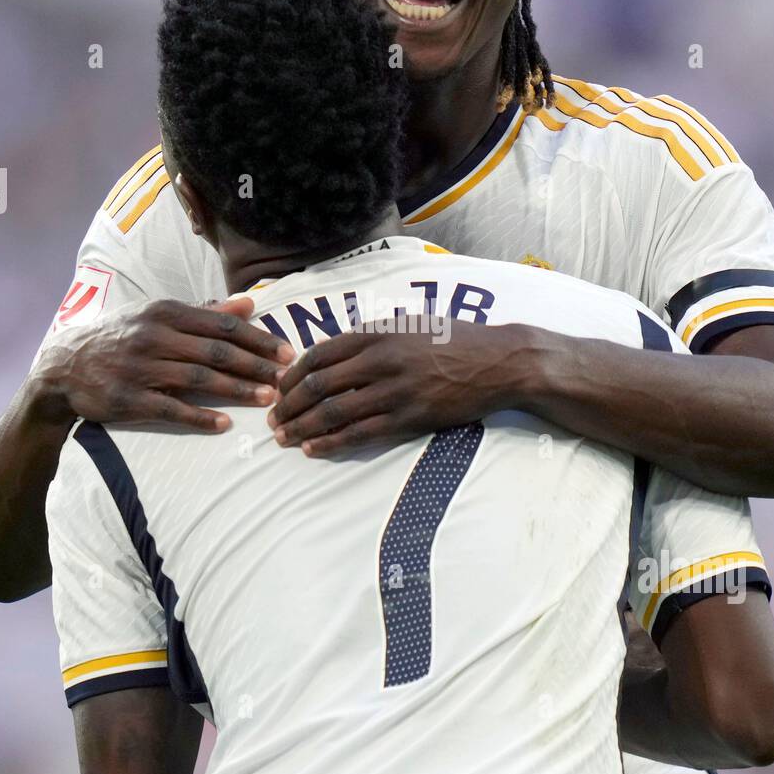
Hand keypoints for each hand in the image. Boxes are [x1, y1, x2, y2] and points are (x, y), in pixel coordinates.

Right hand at [31, 297, 294, 431]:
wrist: (64, 364)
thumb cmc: (120, 336)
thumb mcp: (157, 315)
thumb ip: (205, 312)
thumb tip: (248, 305)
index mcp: (165, 312)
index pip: (223, 325)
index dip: (259, 339)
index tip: (287, 351)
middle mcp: (154, 336)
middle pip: (216, 350)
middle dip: (256, 364)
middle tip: (286, 377)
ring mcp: (140, 367)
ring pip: (199, 378)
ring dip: (237, 389)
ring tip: (267, 399)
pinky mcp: (128, 398)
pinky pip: (171, 408)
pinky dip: (200, 416)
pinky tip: (224, 424)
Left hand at [268, 320, 525, 456]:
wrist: (499, 362)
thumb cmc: (456, 340)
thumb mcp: (410, 325)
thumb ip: (373, 336)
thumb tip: (335, 353)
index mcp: (378, 333)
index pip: (319, 354)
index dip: (292, 374)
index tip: (278, 388)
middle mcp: (381, 360)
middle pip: (318, 385)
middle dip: (289, 405)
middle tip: (273, 418)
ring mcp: (395, 391)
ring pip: (334, 412)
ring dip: (302, 427)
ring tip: (284, 438)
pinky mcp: (410, 418)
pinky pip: (360, 434)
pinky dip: (331, 442)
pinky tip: (313, 449)